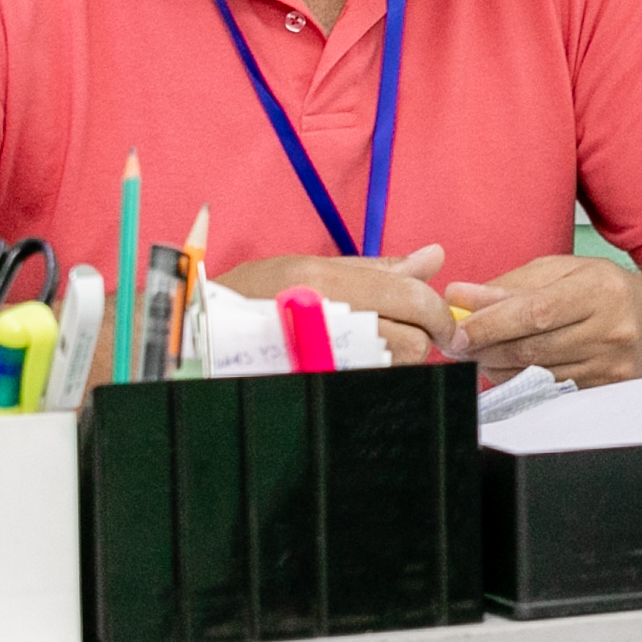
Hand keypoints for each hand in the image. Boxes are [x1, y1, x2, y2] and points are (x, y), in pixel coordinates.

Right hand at [217, 245, 453, 364]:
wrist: (197, 335)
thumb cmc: (251, 297)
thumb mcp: (311, 268)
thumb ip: (378, 268)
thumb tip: (434, 256)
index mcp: (328, 280)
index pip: (413, 297)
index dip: (438, 314)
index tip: (443, 324)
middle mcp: (325, 316)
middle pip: (412, 341)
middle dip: (415, 341)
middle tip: (394, 334)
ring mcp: (319, 357)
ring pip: (394, 367)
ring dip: (392, 361)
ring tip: (361, 348)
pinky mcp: (317, 384)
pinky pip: (370, 384)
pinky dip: (371, 376)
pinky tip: (349, 365)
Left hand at [446, 253, 641, 385]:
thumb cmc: (606, 292)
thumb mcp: (564, 271)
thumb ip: (512, 283)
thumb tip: (460, 296)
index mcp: (599, 290)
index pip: (535, 311)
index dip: (491, 323)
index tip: (457, 329)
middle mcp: (610, 331)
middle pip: (531, 347)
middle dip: (485, 346)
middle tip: (456, 342)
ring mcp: (610, 366)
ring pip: (535, 373)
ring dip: (496, 364)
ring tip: (481, 350)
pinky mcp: (605, 390)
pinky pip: (547, 389)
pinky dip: (519, 378)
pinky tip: (510, 364)